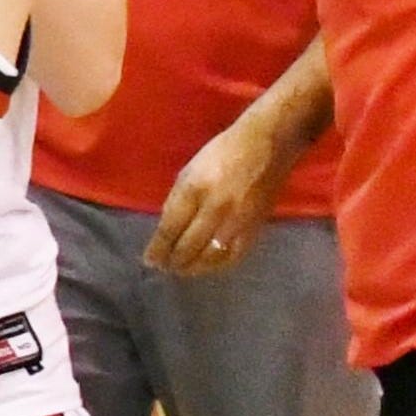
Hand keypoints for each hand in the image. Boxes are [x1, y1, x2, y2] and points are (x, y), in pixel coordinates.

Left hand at [146, 116, 292, 276]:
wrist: (266, 146)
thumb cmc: (221, 153)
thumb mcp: (190, 171)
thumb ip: (177, 200)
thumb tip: (167, 230)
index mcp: (194, 189)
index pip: (170, 228)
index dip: (158, 248)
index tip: (149, 260)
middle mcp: (215, 208)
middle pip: (188, 246)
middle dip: (172, 261)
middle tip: (163, 267)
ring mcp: (237, 221)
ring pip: (210, 256)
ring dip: (192, 267)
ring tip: (180, 270)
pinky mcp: (256, 228)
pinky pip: (233, 256)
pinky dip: (217, 266)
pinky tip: (206, 266)